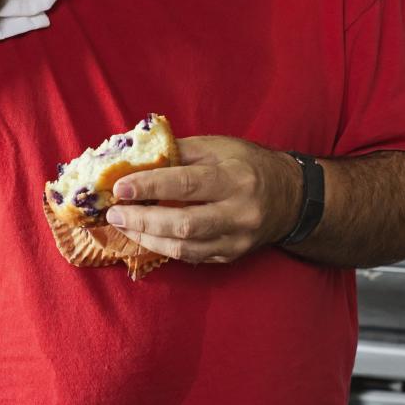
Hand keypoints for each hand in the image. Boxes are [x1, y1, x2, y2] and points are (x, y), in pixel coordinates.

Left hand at [103, 136, 302, 264]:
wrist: (291, 197)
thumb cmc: (249, 165)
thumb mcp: (220, 146)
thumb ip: (181, 152)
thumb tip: (138, 158)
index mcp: (235, 178)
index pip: (186, 184)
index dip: (150, 186)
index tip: (119, 188)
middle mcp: (238, 212)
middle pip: (183, 223)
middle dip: (142, 220)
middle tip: (114, 213)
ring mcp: (236, 239)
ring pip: (184, 247)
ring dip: (147, 238)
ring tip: (123, 225)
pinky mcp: (231, 256)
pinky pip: (192, 257)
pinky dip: (164, 247)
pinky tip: (147, 236)